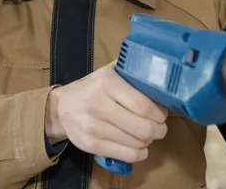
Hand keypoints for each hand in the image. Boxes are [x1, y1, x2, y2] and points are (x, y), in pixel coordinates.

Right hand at [44, 61, 168, 162]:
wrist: (62, 107)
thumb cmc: (93, 87)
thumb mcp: (110, 71)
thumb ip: (132, 68)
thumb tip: (161, 70)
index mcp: (107, 83)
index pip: (143, 105)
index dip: (159, 113)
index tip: (163, 113)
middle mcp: (99, 105)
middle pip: (143, 128)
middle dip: (159, 130)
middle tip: (160, 126)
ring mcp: (93, 127)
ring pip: (136, 144)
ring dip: (149, 141)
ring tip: (148, 134)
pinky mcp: (91, 145)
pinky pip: (126, 156)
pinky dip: (139, 154)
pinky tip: (139, 146)